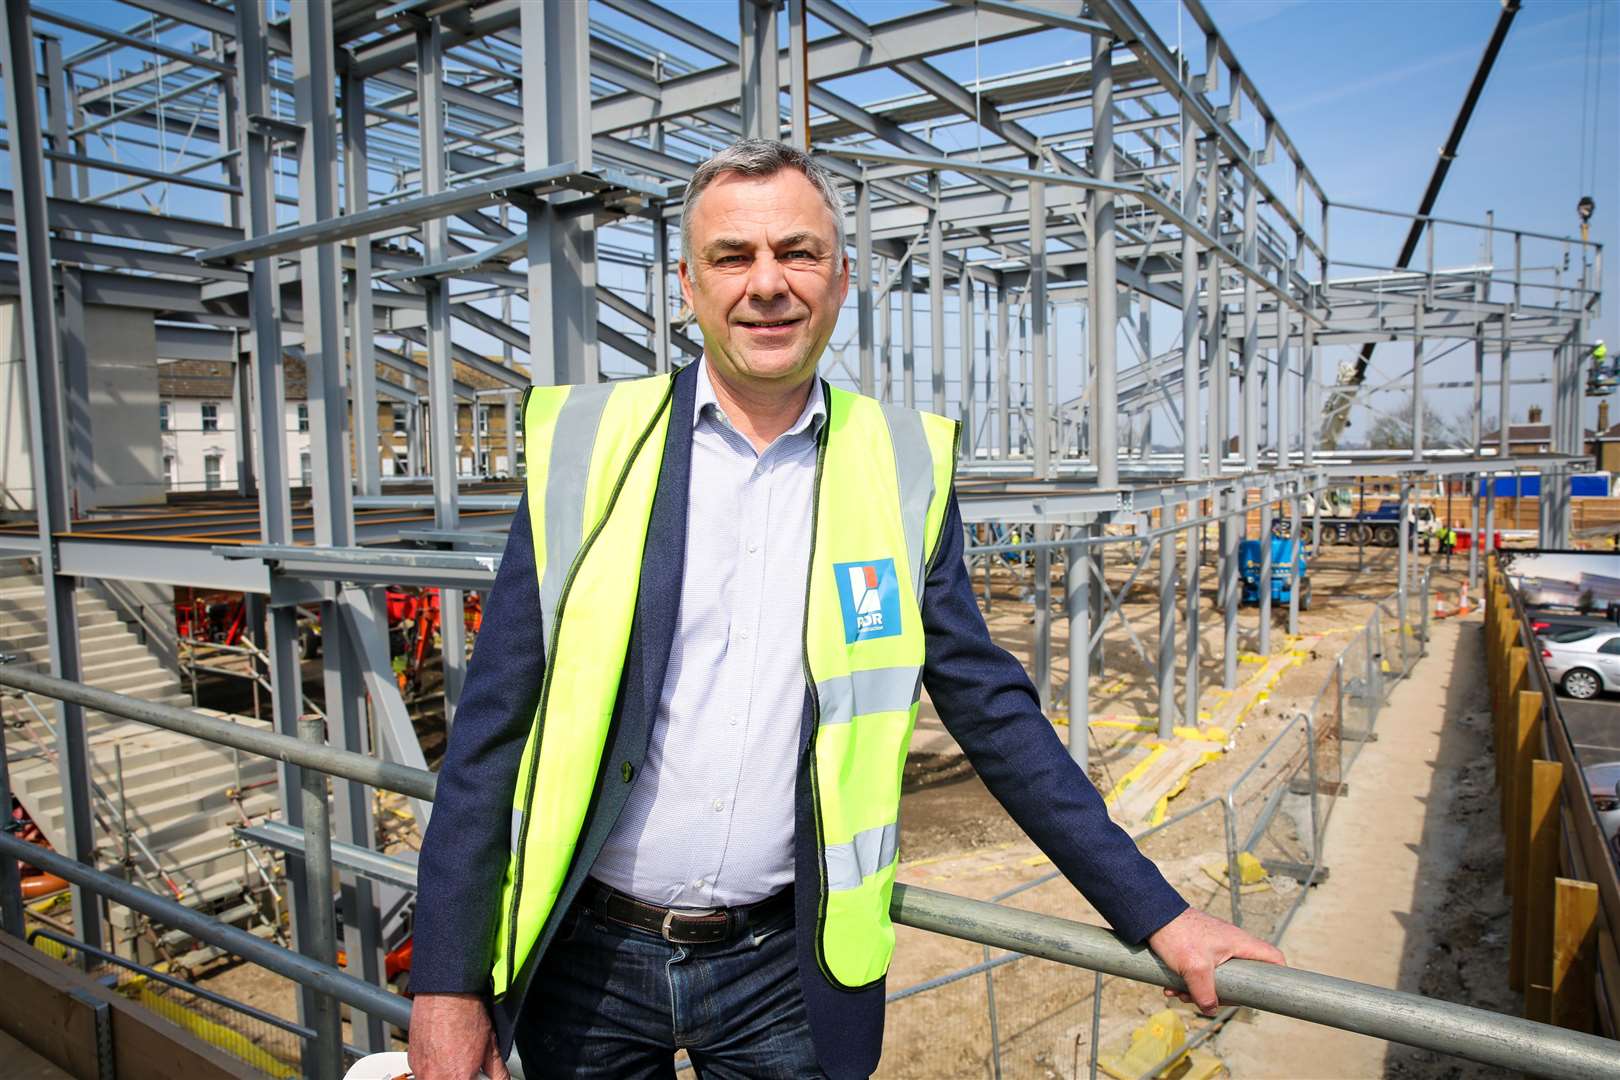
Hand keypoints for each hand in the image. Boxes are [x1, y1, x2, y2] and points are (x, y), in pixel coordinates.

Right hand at [407, 992, 509, 1079]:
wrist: (445, 993)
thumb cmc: (466, 1014)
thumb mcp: (491, 1046)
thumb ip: (497, 1071)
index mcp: (458, 1079)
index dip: (476, 1079)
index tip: (478, 1074)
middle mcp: (436, 1078)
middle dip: (461, 1076)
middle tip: (467, 1064)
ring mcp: (421, 1071)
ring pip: (436, 1079)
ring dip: (447, 1073)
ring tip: (455, 1055)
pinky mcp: (412, 1060)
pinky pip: (424, 1071)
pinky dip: (434, 1065)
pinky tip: (443, 1048)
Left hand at [1145, 907, 1284, 1015]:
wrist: (1150, 915)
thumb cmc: (1177, 934)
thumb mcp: (1194, 968)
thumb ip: (1206, 993)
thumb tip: (1210, 1009)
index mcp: (1240, 944)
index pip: (1273, 958)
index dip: (1278, 976)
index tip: (1267, 993)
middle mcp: (1231, 945)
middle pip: (1242, 978)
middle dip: (1222, 994)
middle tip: (1204, 999)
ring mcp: (1215, 947)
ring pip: (1218, 977)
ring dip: (1198, 990)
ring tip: (1178, 993)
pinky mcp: (1199, 949)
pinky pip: (1201, 971)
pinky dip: (1188, 982)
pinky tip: (1171, 986)